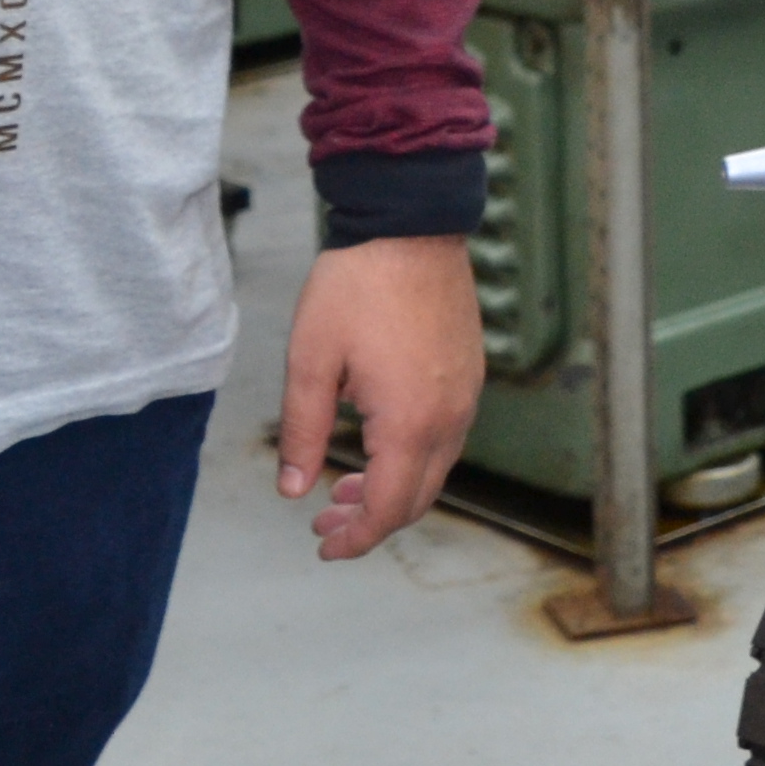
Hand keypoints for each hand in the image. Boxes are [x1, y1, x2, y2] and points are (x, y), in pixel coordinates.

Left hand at [276, 236, 484, 560]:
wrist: (410, 222)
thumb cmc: (356, 285)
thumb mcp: (311, 360)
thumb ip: (302, 431)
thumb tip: (293, 491)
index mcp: (409, 423)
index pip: (388, 509)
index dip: (355, 537)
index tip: (323, 543)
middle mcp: (449, 417)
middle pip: (417, 498)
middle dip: (372, 520)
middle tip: (325, 519)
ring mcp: (466, 394)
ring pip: (435, 469)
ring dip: (393, 488)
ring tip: (345, 484)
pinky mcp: (470, 372)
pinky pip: (446, 436)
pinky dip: (413, 456)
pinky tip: (378, 440)